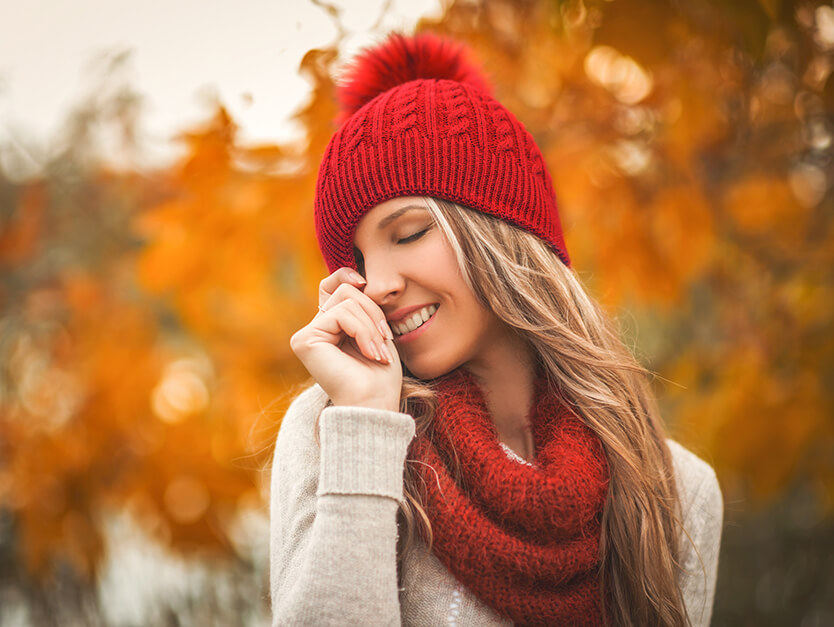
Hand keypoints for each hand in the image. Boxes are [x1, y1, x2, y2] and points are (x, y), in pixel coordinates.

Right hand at [290, 267, 400, 410]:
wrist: (375, 404)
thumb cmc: (380, 376)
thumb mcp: (376, 331)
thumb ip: (363, 307)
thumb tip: (356, 279)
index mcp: (329, 328)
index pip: (331, 286)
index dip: (345, 275)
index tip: (364, 281)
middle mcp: (314, 330)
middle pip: (344, 291)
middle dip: (372, 311)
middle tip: (385, 339)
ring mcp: (306, 335)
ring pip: (346, 301)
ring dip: (371, 325)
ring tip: (378, 351)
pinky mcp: (304, 340)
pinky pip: (341, 315)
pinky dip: (363, 331)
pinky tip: (369, 353)